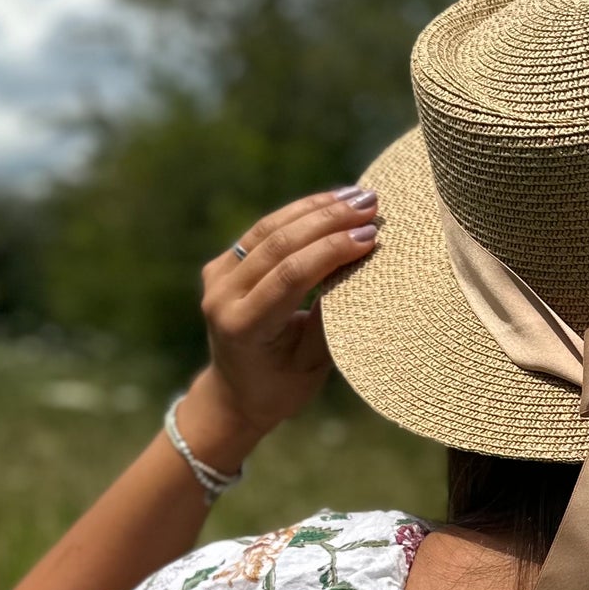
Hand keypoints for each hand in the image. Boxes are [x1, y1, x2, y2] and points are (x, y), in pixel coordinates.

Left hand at [179, 186, 380, 468]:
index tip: (370, 236)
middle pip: (277, 245)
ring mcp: (217, 276)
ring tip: (358, 196)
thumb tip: (358, 267)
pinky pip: (262, 231)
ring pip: (268, 229)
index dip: (331, 251)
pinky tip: (330, 201)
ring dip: (316, 209)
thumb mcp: (312, 363)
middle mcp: (222, 296)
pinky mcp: (223, 264)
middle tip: (371, 205)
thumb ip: (329, 317)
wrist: (235, 393)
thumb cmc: (283, 386)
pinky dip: (299, 214)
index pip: (290, 276)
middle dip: (328, 221)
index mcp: (243, 326)